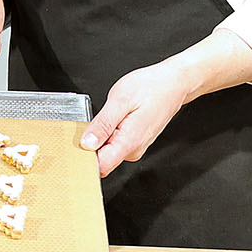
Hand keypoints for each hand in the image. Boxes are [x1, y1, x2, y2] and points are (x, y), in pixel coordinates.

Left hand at [83, 61, 191, 176]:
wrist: (173, 84)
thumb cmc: (151, 87)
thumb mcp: (120, 100)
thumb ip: (102, 124)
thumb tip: (87, 144)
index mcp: (129, 142)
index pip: (101, 167)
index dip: (86, 158)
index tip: (78, 146)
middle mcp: (134, 150)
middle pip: (103, 159)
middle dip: (93, 144)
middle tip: (97, 121)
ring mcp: (136, 147)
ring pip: (108, 151)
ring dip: (102, 136)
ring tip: (110, 116)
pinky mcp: (136, 142)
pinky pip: (116, 144)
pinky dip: (111, 133)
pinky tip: (116, 118)